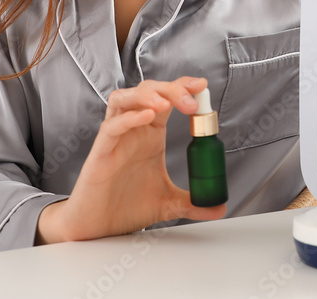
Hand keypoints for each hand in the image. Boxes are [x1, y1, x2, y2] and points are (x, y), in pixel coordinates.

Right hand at [35, 77, 225, 243]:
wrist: (97, 229)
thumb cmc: (125, 207)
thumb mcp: (168, 204)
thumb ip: (193, 203)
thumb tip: (219, 208)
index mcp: (151, 134)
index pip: (167, 98)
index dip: (183, 87)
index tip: (202, 86)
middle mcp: (134, 130)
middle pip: (149, 91)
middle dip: (171, 89)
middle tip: (191, 102)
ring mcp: (116, 138)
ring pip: (125, 99)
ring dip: (146, 95)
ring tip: (165, 104)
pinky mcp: (100, 152)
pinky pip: (111, 126)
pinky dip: (129, 118)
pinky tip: (146, 117)